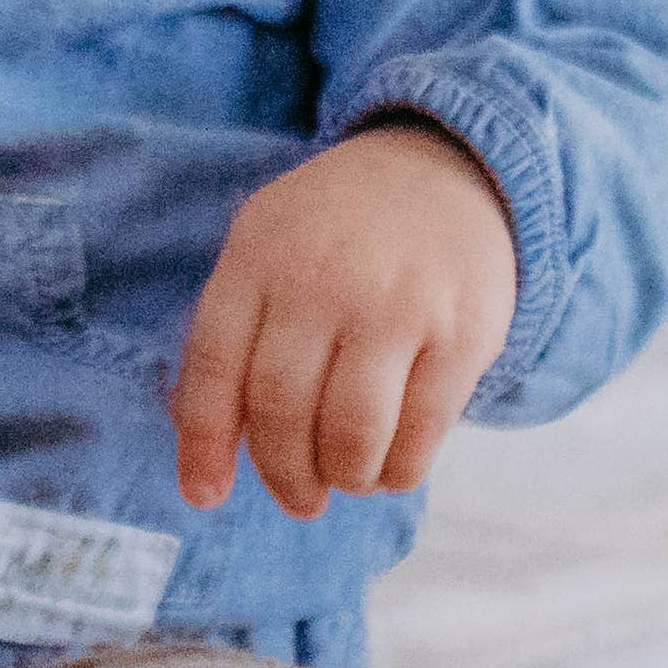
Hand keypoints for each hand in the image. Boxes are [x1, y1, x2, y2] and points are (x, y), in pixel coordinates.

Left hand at [169, 120, 518, 517]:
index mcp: (259, 256)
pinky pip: (421, 430)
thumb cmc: (337, 231)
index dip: (204, 443)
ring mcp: (396, 305)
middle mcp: (323, 279)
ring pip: (352, 431)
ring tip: (347, 478)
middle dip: (284, 474)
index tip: (205, 496)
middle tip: (298, 497)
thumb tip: (204, 452)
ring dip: (343, 476)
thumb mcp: (267, 246)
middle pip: (282, 408)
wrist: (444, 169)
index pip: (215, 365)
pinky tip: (391, 469)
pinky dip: (399, 471)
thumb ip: (233, 333)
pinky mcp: (463, 332)